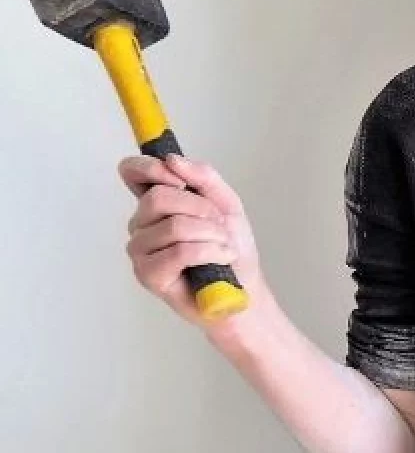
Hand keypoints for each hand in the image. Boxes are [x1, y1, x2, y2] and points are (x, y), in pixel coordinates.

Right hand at [119, 155, 266, 327]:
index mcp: (156, 205)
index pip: (132, 172)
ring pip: (173, 225)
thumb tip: (172, 159)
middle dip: (201, 209)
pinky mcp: (148, 275)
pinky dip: (210, 252)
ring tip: (224, 247)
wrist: (245, 293)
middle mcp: (141, 225)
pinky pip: (179, 251)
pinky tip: (222, 259)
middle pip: (159, 198)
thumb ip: (203, 177)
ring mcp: (140, 251)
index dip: (151, 168)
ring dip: (211, 235)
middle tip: (220, 227)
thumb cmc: (232, 251)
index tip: (179, 180)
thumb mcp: (226, 205)